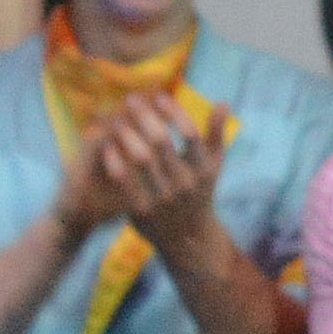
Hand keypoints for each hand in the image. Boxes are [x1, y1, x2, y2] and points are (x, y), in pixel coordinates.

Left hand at [90, 93, 233, 260]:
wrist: (188, 238)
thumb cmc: (199, 191)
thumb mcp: (213, 166)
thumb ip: (217, 134)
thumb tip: (224, 103)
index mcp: (203, 170)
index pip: (190, 133)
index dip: (174, 112)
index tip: (159, 96)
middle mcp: (185, 184)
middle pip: (161, 141)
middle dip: (144, 116)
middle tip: (131, 99)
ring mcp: (163, 198)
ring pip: (141, 157)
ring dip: (126, 133)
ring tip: (117, 117)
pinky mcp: (141, 209)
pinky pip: (123, 178)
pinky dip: (114, 158)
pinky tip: (108, 144)